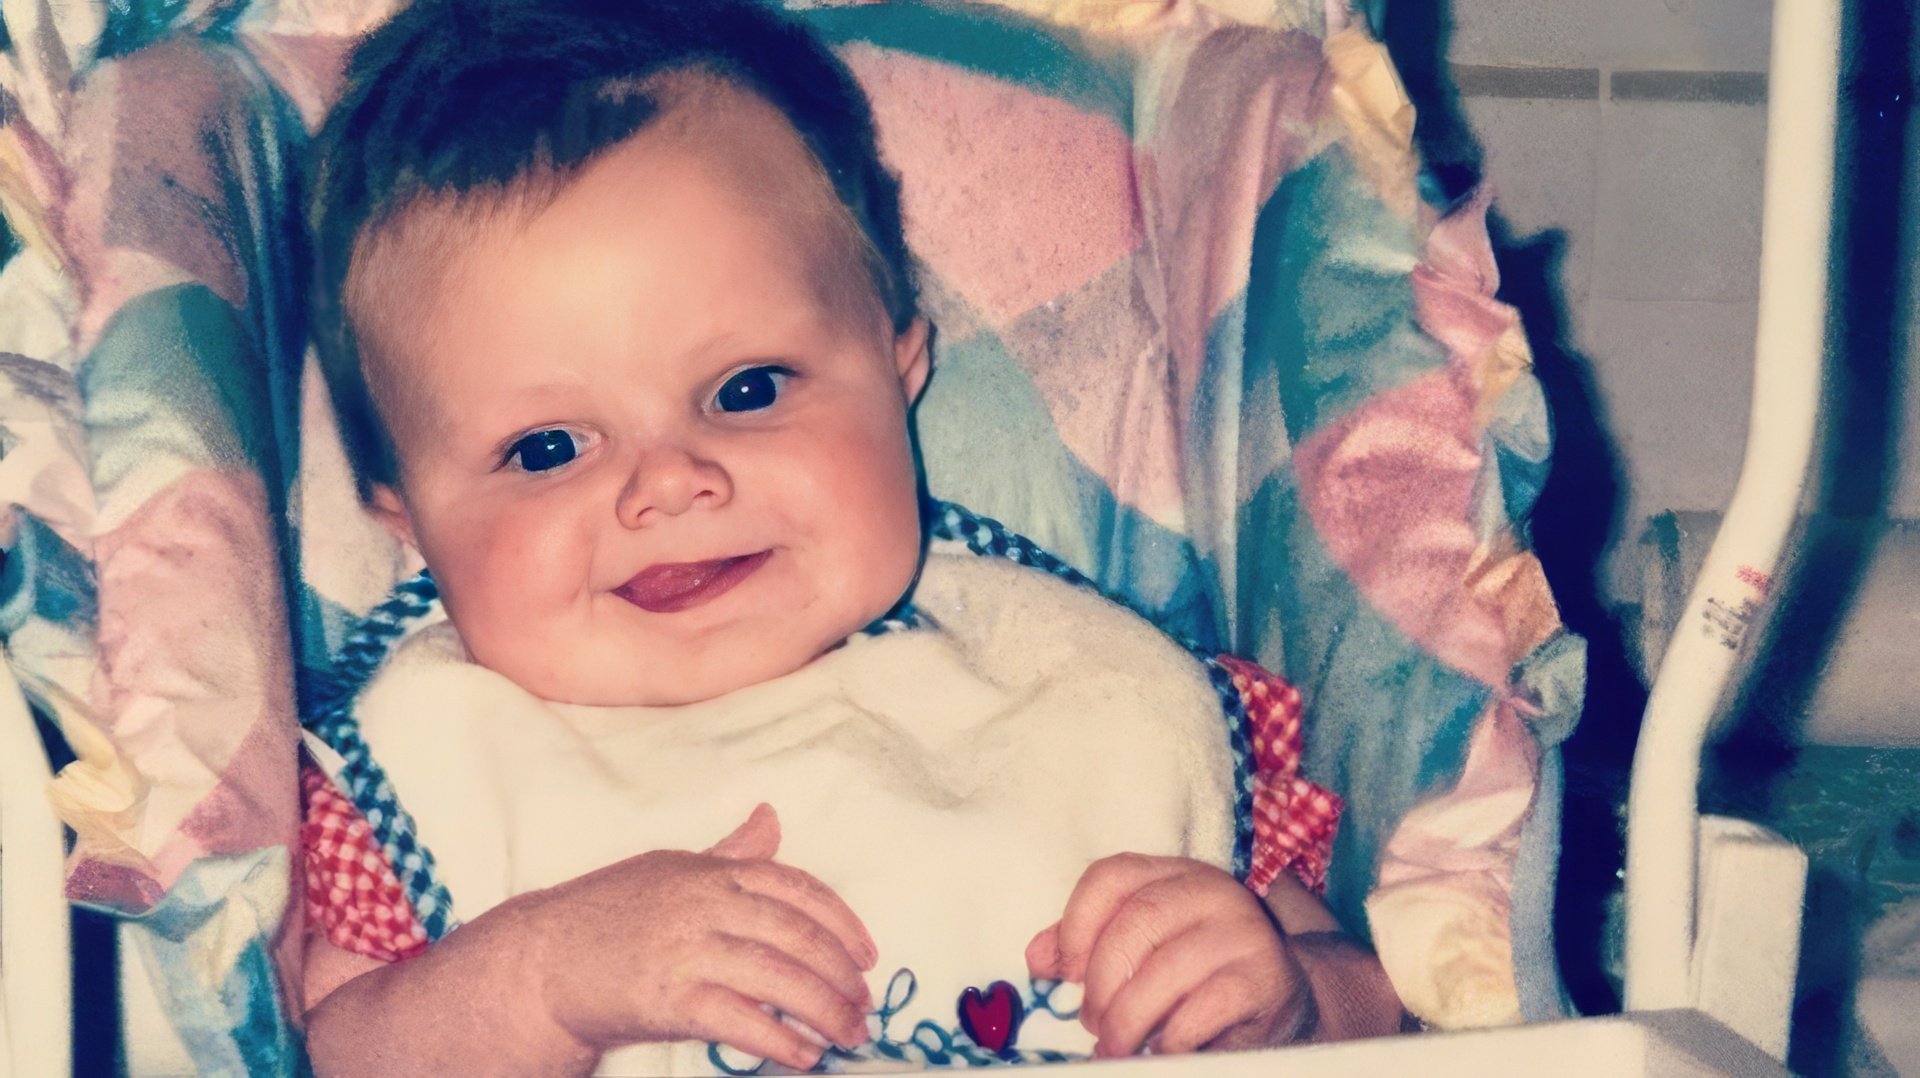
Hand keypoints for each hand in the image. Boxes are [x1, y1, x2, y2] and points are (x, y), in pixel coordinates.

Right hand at [515, 804, 877, 1071]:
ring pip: (776, 977)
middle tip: (864, 1006)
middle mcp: (702, 906)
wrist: (537, 963)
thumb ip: (727, 854)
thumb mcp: (668, 870)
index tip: (867, 956)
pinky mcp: (667, 1000)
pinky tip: (804, 1055)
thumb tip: (771, 818)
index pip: (796, 889)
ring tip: (848, 1036)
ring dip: (824, 1011)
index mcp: (709, 872)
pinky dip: (779, 1039)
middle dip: (840, 974)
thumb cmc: (605, 915)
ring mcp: (685, 952)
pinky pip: (739, 1020)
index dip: (841, 923)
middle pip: (795, 935)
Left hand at [1026, 853, 1314, 1057]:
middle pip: (1136, 921)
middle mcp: (1211, 891)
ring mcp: (1242, 931)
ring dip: (1127, 1018)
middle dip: (1102, 981)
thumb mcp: (1143, 947)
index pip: (1111, 875)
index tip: (1067, 971)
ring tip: (1116, 1046)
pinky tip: (1160, 1049)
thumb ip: (1091, 945)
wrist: (1280, 997)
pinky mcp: (1263, 978)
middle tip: (1093, 1022)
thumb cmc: (1197, 971)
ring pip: (1165, 969)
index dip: (1077, 922)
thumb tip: (1038, 958)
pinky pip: (1201, 1011)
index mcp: (1173, 874)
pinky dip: (1168, 1039)